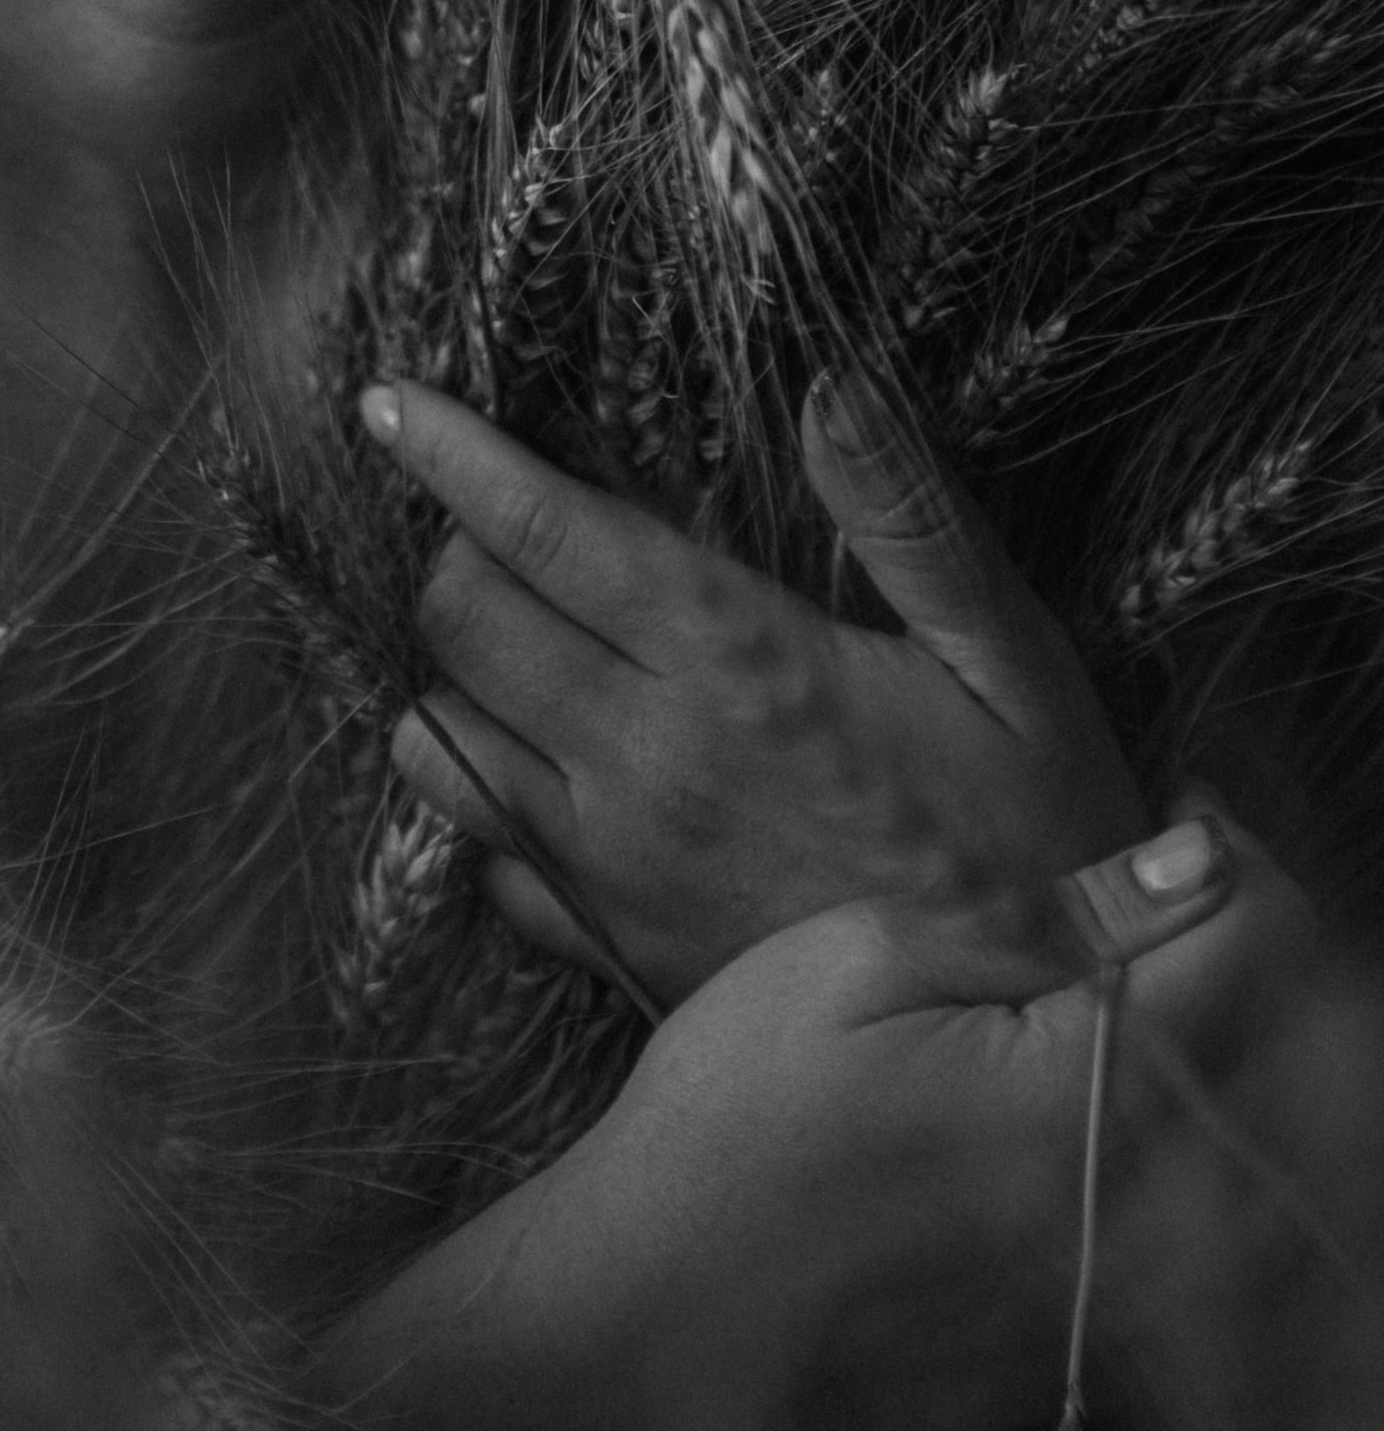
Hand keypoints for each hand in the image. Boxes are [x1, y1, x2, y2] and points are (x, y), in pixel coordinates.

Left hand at [359, 369, 1142, 1002]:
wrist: (1037, 1052)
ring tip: (514, 636)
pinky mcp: (609, 949)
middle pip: (458, 619)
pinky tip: (544, 767)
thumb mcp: (1013, 661)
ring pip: (437, 740)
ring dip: (454, 673)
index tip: (389, 403)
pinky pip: (482, 858)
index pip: (539, 530)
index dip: (448, 453)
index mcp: (734, 663)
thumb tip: (831, 378)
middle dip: (456, 548)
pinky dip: (484, 798)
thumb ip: (910, 516)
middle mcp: (644, 761)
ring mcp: (612, 866)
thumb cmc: (1041, 835)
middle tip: (507, 527)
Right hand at [605, 798, 1287, 1430]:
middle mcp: (1133, 1203)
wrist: (665, 1310)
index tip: (1167, 820)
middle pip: (1267, 1039)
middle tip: (1138, 890)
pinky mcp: (1085, 1323)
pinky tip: (1071, 1084)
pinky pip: (1176, 1207)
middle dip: (1223, 945)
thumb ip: (1040, 918)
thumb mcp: (861, 961)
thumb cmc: (737, 1116)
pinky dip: (1165, 1131)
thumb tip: (1188, 862)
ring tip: (1109, 980)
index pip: (1252, 949)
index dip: (1223, 860)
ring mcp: (1117, 1278)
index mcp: (1086, 1093)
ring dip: (1203, 1037)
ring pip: (1236, 1128)